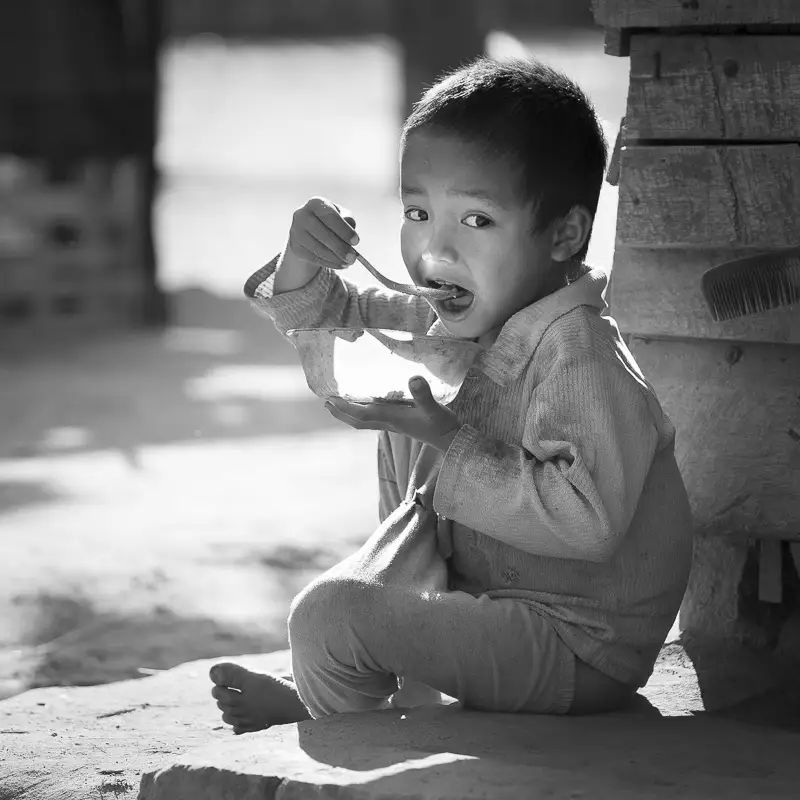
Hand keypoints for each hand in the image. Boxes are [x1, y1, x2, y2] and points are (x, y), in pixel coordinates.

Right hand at [285, 196, 358, 270]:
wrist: (310, 231)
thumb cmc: (331, 221)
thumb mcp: (342, 216)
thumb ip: (348, 220)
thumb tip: (351, 232)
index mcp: (316, 203)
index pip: (330, 217)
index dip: (344, 230)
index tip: (356, 242)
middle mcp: (302, 215)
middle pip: (322, 234)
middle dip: (340, 248)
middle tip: (353, 258)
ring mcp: (296, 232)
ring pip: (317, 249)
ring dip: (335, 258)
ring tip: (349, 263)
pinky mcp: (295, 247)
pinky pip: (314, 258)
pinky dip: (329, 263)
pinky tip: (340, 265)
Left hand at [325, 377, 461, 452]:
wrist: (453, 443)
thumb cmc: (443, 426)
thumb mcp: (434, 409)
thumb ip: (424, 395)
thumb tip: (414, 378)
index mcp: (392, 419)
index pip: (362, 415)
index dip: (345, 408)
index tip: (330, 400)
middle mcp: (390, 423)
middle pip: (358, 421)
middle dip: (341, 413)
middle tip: (326, 403)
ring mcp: (395, 425)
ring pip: (365, 421)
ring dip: (350, 414)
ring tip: (339, 404)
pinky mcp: (401, 424)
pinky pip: (376, 419)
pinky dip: (365, 413)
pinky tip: (367, 405)